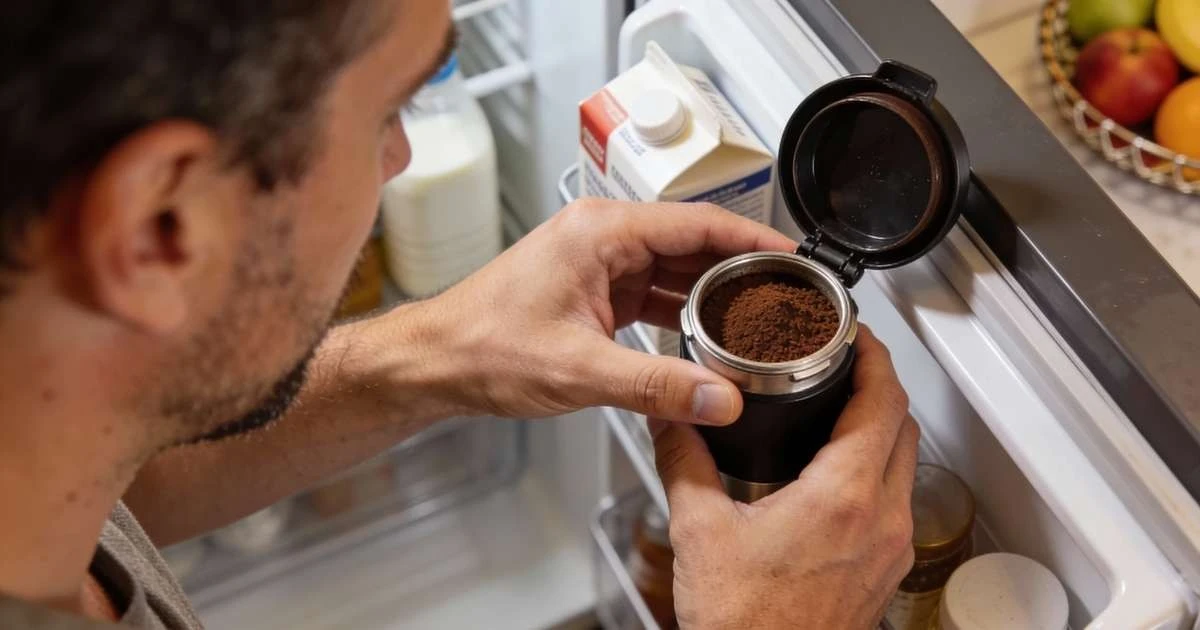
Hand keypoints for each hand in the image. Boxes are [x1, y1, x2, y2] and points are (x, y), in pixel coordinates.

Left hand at [421, 198, 795, 422]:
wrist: (435, 363)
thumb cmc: (481, 347)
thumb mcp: (578, 369)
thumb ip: (656, 386)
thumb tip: (719, 397)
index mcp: (600, 231)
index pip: (697, 220)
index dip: (752, 236)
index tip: (792, 254)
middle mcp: (601, 237)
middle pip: (691, 242)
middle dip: (740, 267)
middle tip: (787, 293)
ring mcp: (597, 263)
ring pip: (674, 269)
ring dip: (713, 292)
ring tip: (759, 316)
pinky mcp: (593, 291)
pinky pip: (653, 292)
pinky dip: (683, 312)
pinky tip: (709, 335)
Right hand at [650, 327, 918, 628]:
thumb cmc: (745, 625)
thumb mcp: (699, 530)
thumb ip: (684, 461)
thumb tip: (672, 419)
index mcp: (843, 498)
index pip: (883, 400)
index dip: (874, 355)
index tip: (854, 336)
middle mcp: (883, 521)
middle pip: (904, 425)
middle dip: (879, 385)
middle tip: (845, 363)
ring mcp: (891, 549)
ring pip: (907, 464)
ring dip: (882, 428)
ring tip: (841, 409)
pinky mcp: (885, 572)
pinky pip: (898, 501)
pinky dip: (878, 470)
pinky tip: (838, 476)